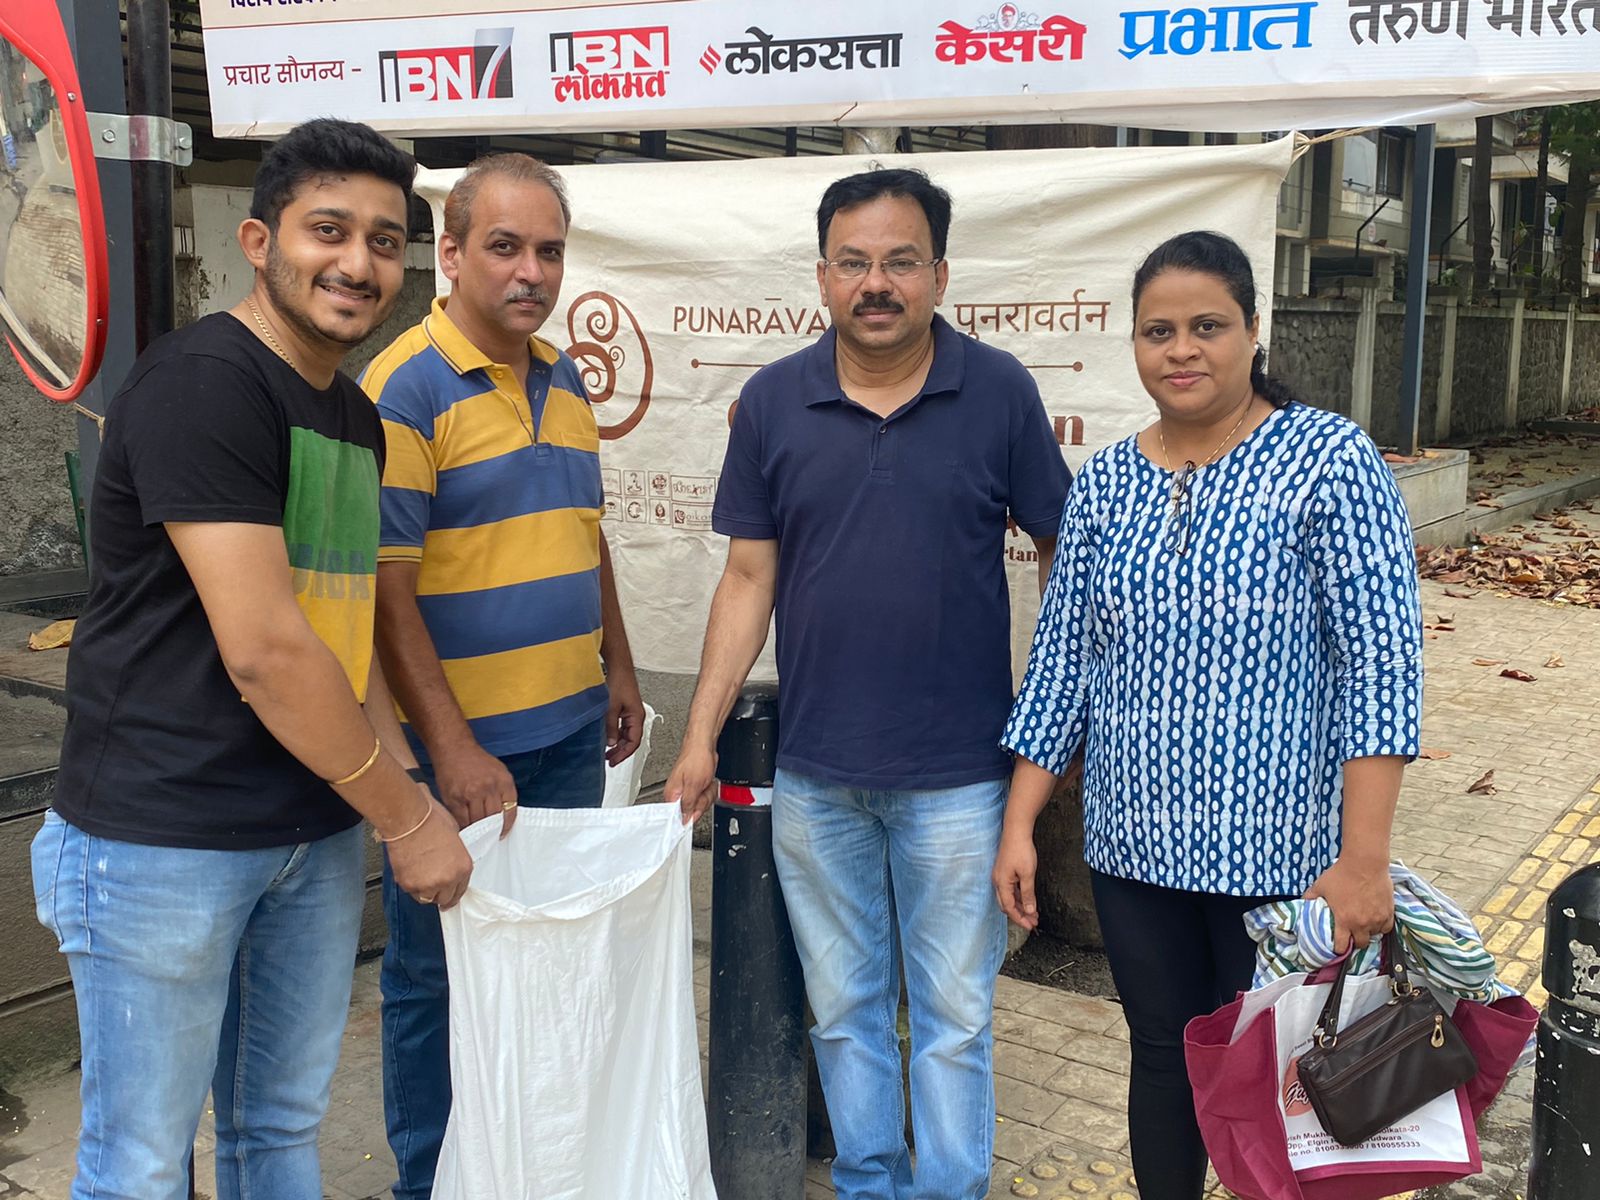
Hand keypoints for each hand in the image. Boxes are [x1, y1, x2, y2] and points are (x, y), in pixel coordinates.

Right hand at [386, 790, 474, 908]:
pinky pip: (411, 892)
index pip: (461, 891)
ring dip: (424, 891)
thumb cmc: (430, 820)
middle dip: (440, 892)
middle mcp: (448, 879)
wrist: (409, 819)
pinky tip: (411, 871)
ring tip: (420, 875)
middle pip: (445, 899)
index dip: (453, 892)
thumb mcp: (455, 838)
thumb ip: (455, 857)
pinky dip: (410, 885)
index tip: (448, 893)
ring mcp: (428, 884)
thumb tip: (449, 862)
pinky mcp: (409, 884)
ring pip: (426, 899)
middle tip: (433, 884)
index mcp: (463, 867)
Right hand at [431, 742, 517, 836]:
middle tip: (490, 838)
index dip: (506, 826)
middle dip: (492, 831)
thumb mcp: (498, 772)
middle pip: (494, 819)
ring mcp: (470, 794)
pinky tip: (465, 828)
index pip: (510, 811)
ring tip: (477, 836)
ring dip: (478, 831)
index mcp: (504, 781)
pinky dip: (464, 826)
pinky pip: (462, 820)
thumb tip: (504, 816)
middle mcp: (489, 788)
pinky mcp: (454, 799)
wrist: (454, 749)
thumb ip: (503, 792)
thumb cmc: (477, 762)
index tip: (503, 833)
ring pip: (477, 822)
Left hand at [605, 667, 644, 766]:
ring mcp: (631, 713)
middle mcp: (636, 717)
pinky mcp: (625, 710)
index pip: (633, 742)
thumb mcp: (611, 708)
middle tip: (610, 760)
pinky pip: (622, 727)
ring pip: (626, 734)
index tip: (614, 761)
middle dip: (620, 751)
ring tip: (607, 751)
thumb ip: (610, 727)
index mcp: (637, 717)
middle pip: (631, 740)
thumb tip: (610, 742)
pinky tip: (608, 737)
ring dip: (617, 743)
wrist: (619, 668)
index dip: (624, 754)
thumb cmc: (620, 682)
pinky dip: (616, 734)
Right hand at [665, 743, 717, 825]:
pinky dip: (710, 790)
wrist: (703, 746)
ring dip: (707, 795)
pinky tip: (708, 782)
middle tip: (702, 790)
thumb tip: (684, 820)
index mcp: (672, 795)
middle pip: (692, 812)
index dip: (689, 817)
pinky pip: (705, 797)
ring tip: (705, 783)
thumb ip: (688, 805)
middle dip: (702, 802)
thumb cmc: (696, 758)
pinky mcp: (696, 788)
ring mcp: (688, 791)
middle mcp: (678, 794)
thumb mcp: (694, 785)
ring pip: (701, 804)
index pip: (677, 817)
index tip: (695, 811)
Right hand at [993, 828, 1039, 929]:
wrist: (1016, 830)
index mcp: (1001, 883)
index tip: (1030, 926)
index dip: (1020, 919)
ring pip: (1009, 897)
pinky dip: (1019, 897)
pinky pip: (1010, 889)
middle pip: (1007, 905)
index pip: (1009, 908)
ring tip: (1033, 913)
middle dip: (1020, 915)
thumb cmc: (1020, 849)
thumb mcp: (1027, 874)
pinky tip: (1028, 899)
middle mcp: (997, 881)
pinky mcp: (1004, 871)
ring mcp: (1000, 876)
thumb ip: (1028, 894)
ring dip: (1021, 906)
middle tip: (1033, 922)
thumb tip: (1029, 910)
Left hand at [1304, 855, 1393, 951]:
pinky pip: (1386, 927)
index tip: (1338, 945)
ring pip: (1374, 936)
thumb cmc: (1341, 874)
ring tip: (1364, 926)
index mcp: (1343, 920)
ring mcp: (1376, 919)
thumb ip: (1311, 896)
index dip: (1339, 948)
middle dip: (1355, 942)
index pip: (1341, 946)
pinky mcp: (1388, 912)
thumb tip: (1302, 902)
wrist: (1364, 863)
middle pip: (1360, 944)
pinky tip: (1376, 920)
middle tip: (1352, 935)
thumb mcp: (1321, 885)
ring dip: (1368, 933)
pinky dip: (1381, 926)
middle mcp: (1361, 923)